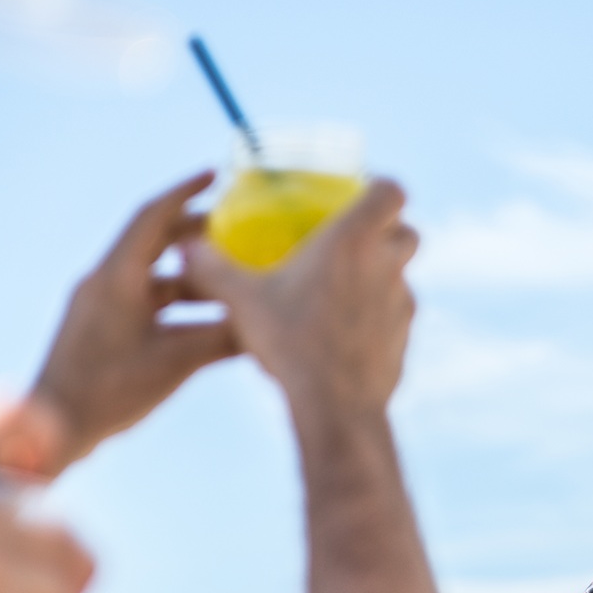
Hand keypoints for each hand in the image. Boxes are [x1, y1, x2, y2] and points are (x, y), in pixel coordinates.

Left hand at [33, 173, 238, 473]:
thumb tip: (268, 323)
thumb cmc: (110, 392)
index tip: (217, 176)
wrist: (55, 428)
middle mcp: (104, 283)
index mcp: (116, 278)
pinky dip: (179, 303)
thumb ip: (225, 337)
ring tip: (232, 284)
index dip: (186, 192)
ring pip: (153, 276)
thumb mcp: (178, 362)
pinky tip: (208, 322)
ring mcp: (99, 306)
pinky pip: (146, 301)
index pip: (153, 217)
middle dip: (197, 234)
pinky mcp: (101, 329)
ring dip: (192, 276)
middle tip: (239, 230)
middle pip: (154, 242)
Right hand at [184, 179, 417, 416]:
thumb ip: (213, 268)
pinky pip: (397, 314)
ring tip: (342, 289)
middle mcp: (388, 265)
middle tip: (351, 241)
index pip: (393, 192)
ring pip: (403, 275)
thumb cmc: (289, 343)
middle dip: (387, 230)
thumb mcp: (243, 301)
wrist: (335, 405)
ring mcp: (403, 302)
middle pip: (408, 232)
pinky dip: (379, 314)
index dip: (380, 188)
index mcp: (354, 241)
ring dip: (381, 274)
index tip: (360, 194)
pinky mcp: (406, 336)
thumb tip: (185, 246)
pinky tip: (346, 330)